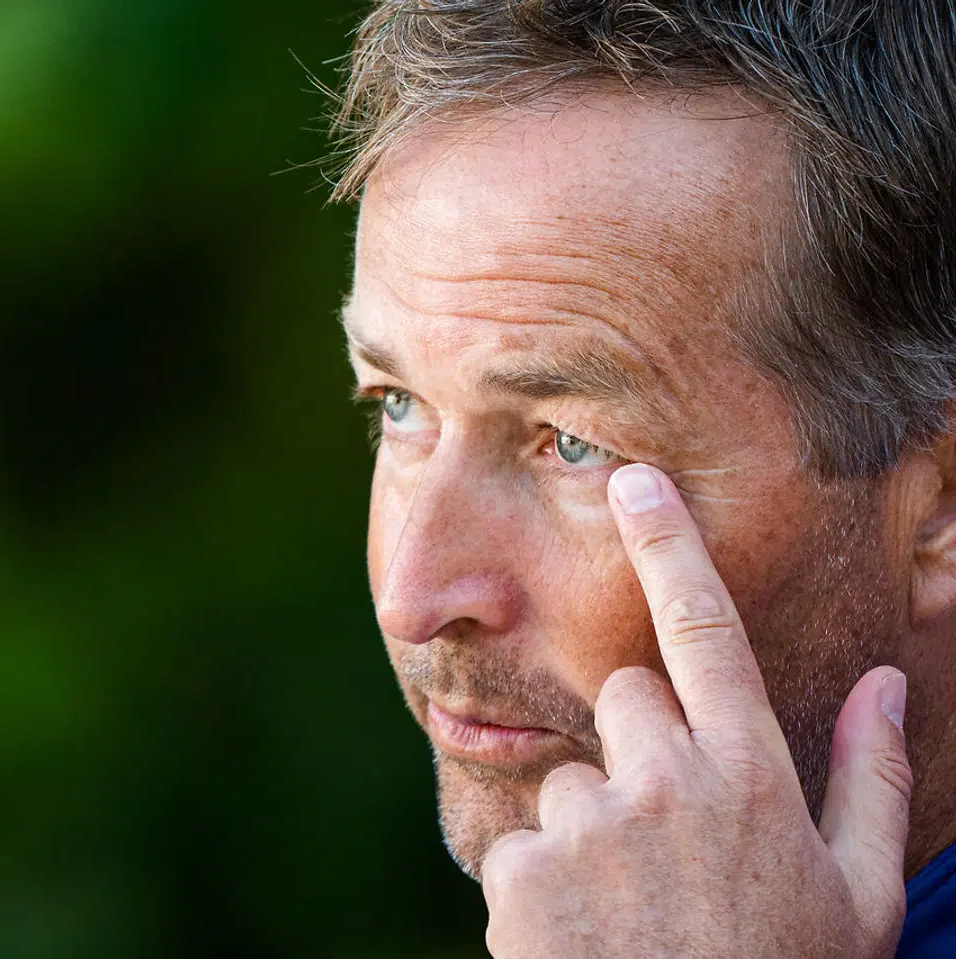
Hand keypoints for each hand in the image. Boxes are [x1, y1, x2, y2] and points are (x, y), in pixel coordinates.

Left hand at [480, 464, 912, 958]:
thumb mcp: (859, 896)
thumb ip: (869, 779)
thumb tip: (885, 681)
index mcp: (750, 775)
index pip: (706, 632)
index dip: (670, 546)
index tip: (636, 480)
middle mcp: (666, 779)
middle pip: (623, 704)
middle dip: (638, 752)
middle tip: (667, 846)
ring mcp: (590, 821)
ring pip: (569, 783)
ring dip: (590, 834)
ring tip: (631, 915)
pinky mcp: (522, 867)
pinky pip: (521, 848)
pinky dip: (542, 890)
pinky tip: (585, 941)